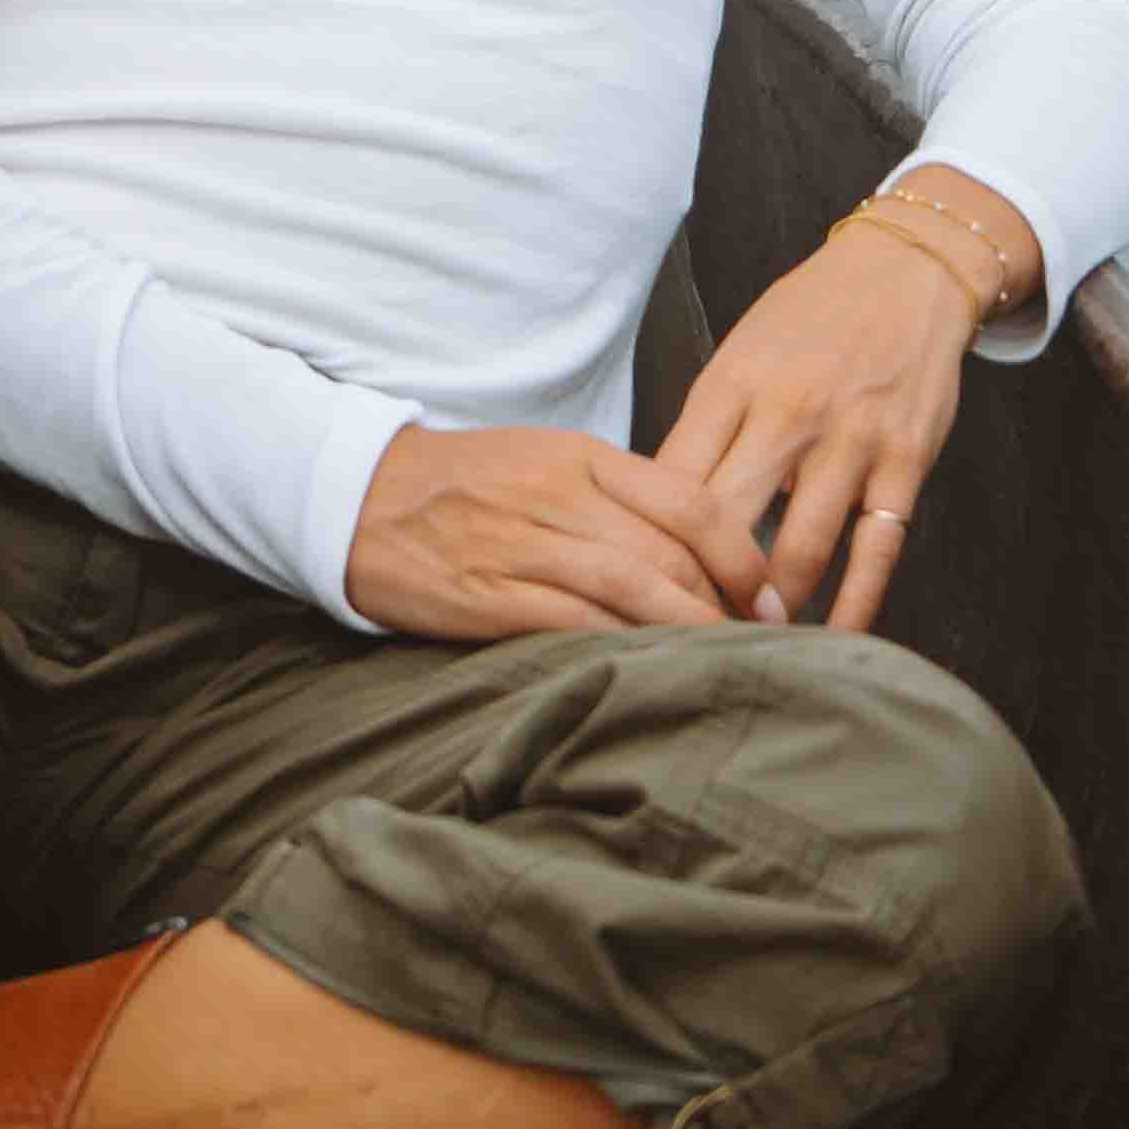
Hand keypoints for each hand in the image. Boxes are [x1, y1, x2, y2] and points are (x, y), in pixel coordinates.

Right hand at [345, 421, 743, 643]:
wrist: (357, 497)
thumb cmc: (462, 485)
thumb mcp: (545, 463)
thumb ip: (617, 496)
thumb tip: (695, 548)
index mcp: (581, 458)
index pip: (691, 501)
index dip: (744, 553)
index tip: (772, 593)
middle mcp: (560, 496)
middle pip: (673, 550)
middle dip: (729, 602)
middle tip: (763, 640)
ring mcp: (524, 546)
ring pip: (635, 588)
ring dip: (691, 630)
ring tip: (725, 660)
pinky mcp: (490, 597)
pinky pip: (577, 624)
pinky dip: (627, 648)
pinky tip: (654, 670)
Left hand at [654, 222, 982, 632]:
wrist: (905, 270)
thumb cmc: (808, 319)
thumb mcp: (739, 355)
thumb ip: (704, 427)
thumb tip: (652, 508)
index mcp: (731, 385)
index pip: (672, 483)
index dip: (650, 547)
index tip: (638, 589)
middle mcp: (787, 415)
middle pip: (723, 525)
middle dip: (701, 590)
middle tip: (686, 638)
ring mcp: (850, 440)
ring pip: (799, 549)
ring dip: (771, 609)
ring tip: (753, 645)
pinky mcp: (905, 461)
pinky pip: (877, 549)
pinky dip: (857, 603)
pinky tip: (837, 639)